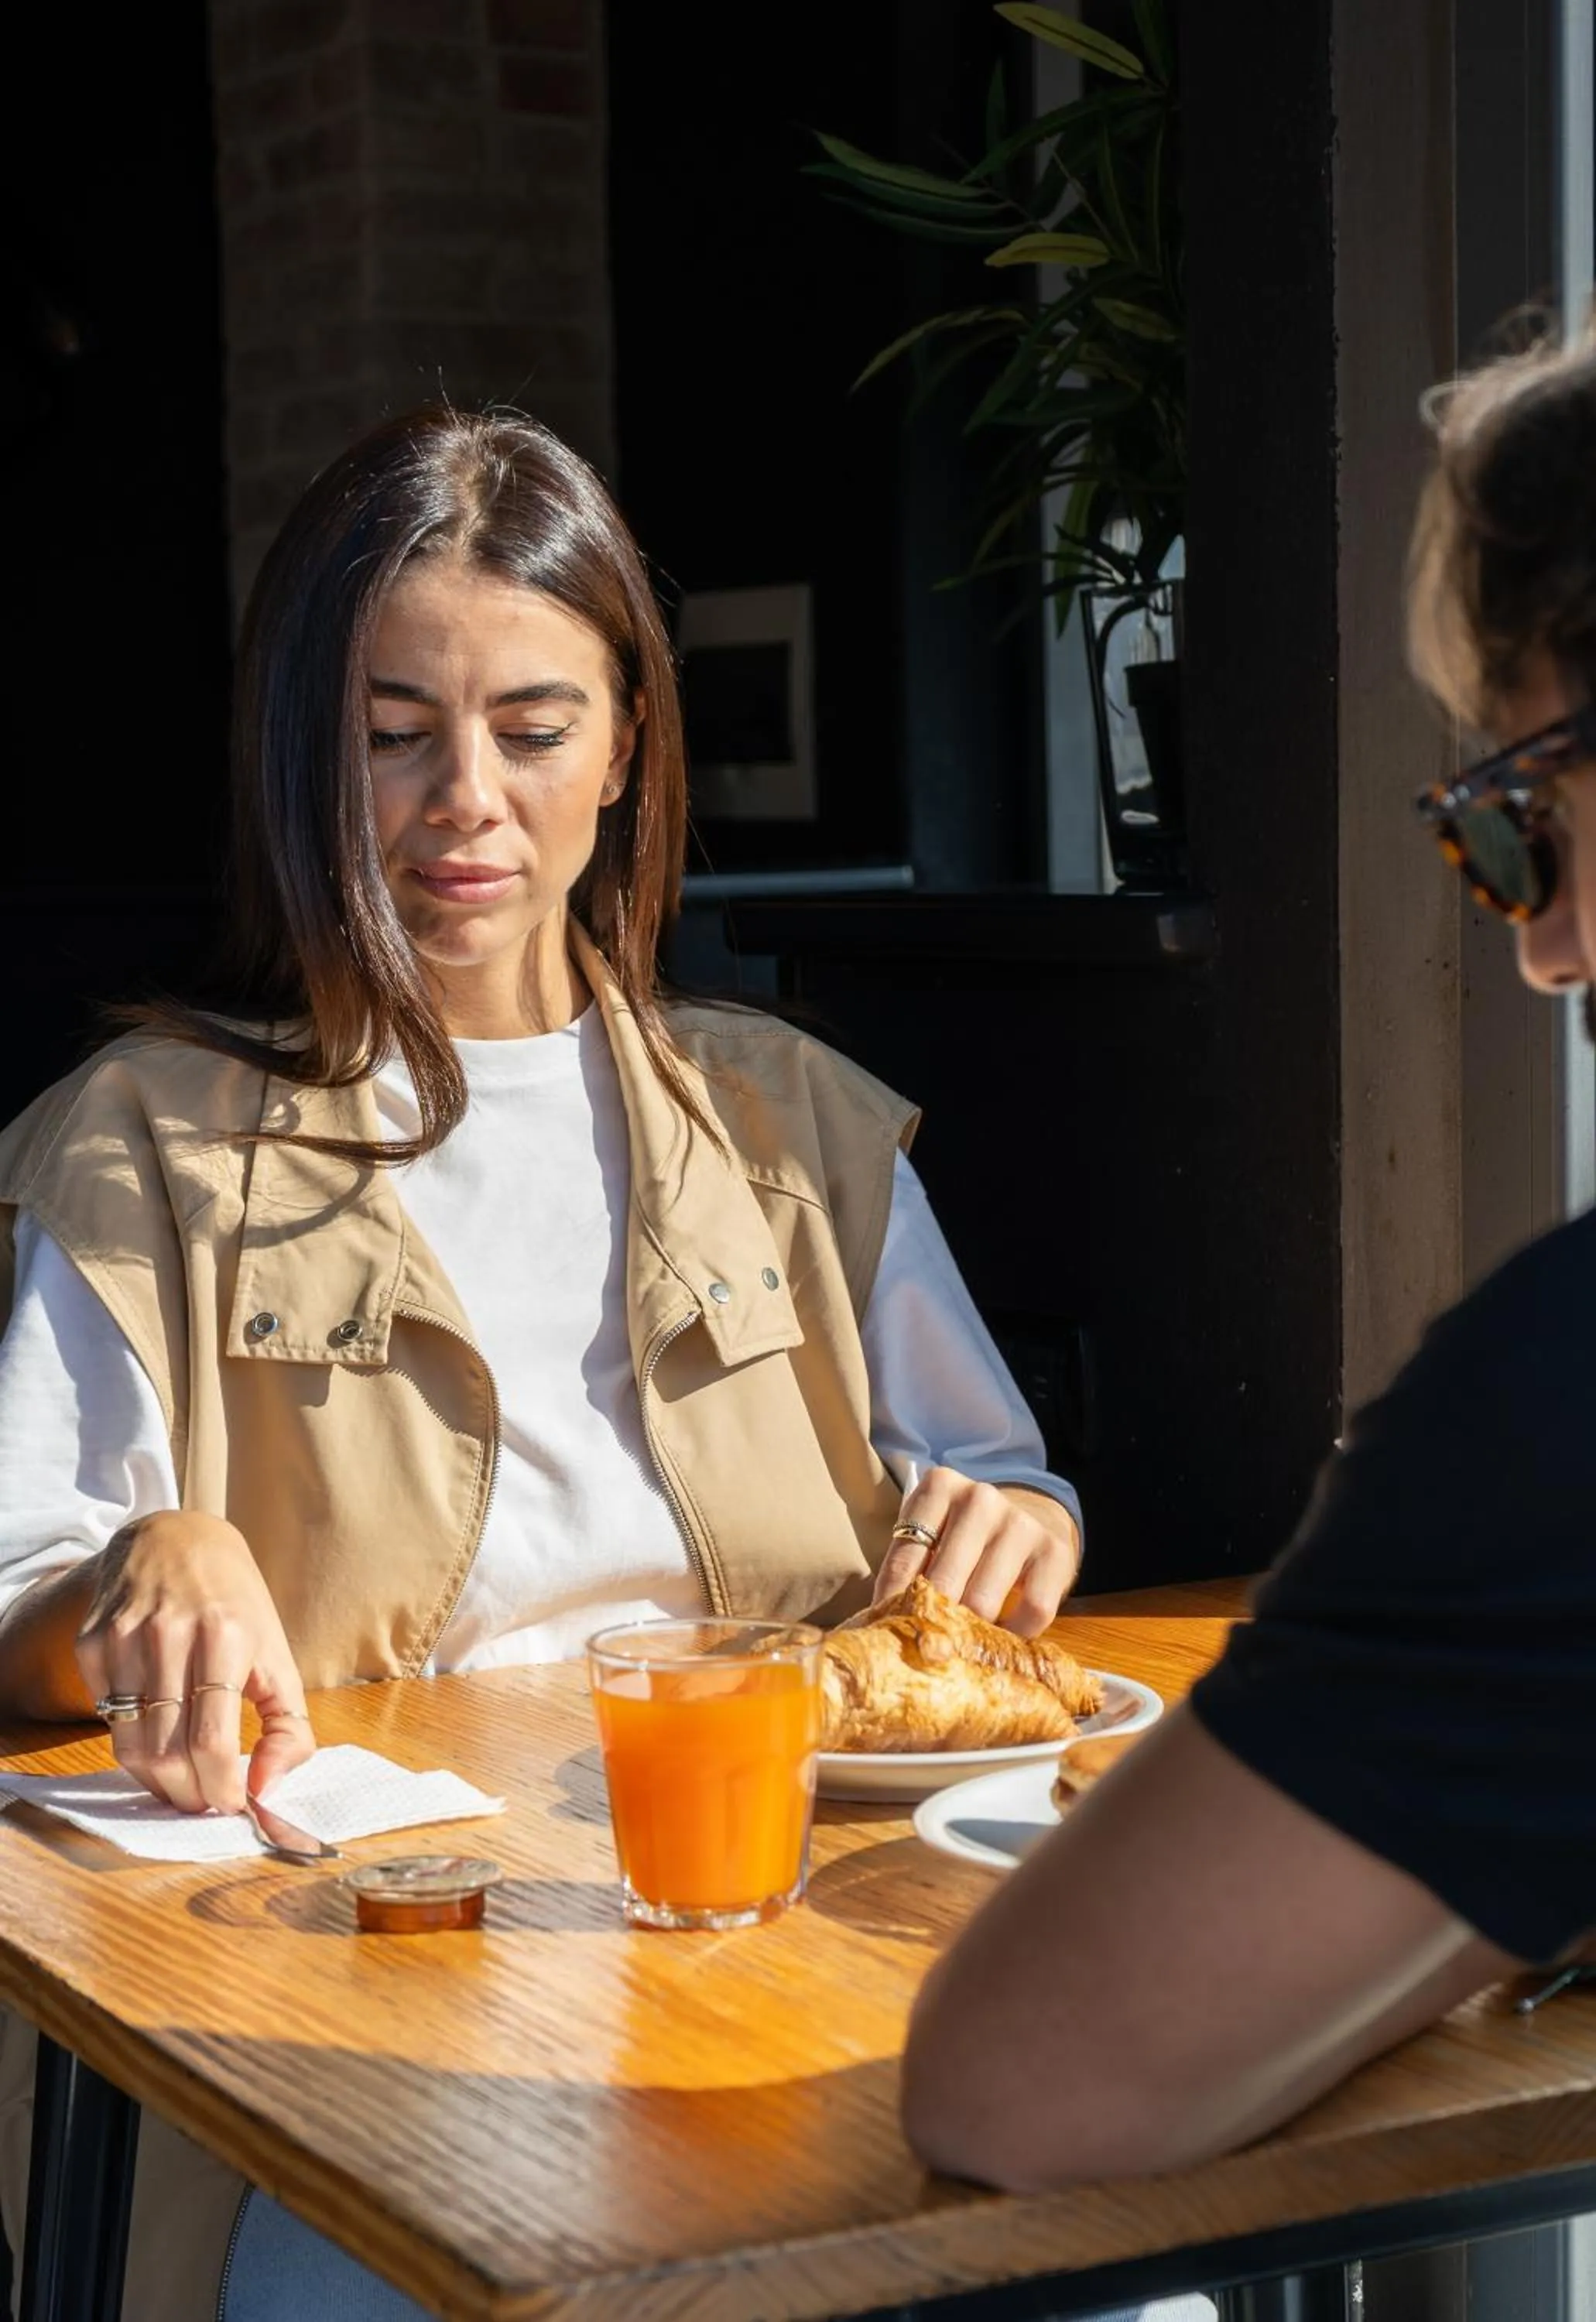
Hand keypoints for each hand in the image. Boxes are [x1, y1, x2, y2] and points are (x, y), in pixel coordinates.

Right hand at [74, 1512, 314, 1813]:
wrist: (176, 1538)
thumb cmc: (236, 1606)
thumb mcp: (278, 1656)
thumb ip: (288, 1726)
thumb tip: (266, 1790)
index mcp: (227, 1636)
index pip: (211, 1741)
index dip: (220, 1788)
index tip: (231, 1804)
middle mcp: (171, 1633)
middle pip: (168, 1751)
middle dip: (189, 1794)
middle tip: (205, 1800)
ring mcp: (124, 1637)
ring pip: (131, 1745)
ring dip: (158, 1781)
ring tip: (182, 1781)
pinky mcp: (92, 1642)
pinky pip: (107, 1718)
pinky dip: (131, 1744)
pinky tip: (156, 1735)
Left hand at [872, 1467, 1080, 1635]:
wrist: (1029, 1517)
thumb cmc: (963, 1536)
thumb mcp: (930, 1535)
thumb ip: (907, 1568)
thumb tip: (877, 1622)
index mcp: (940, 1486)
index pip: (904, 1559)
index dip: (892, 1604)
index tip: (888, 1633)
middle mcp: (980, 1499)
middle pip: (944, 1582)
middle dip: (933, 1622)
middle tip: (926, 1650)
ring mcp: (1020, 1523)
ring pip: (984, 1601)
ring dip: (970, 1633)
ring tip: (960, 1648)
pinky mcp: (1054, 1552)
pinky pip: (1032, 1610)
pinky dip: (1015, 1634)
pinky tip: (1001, 1637)